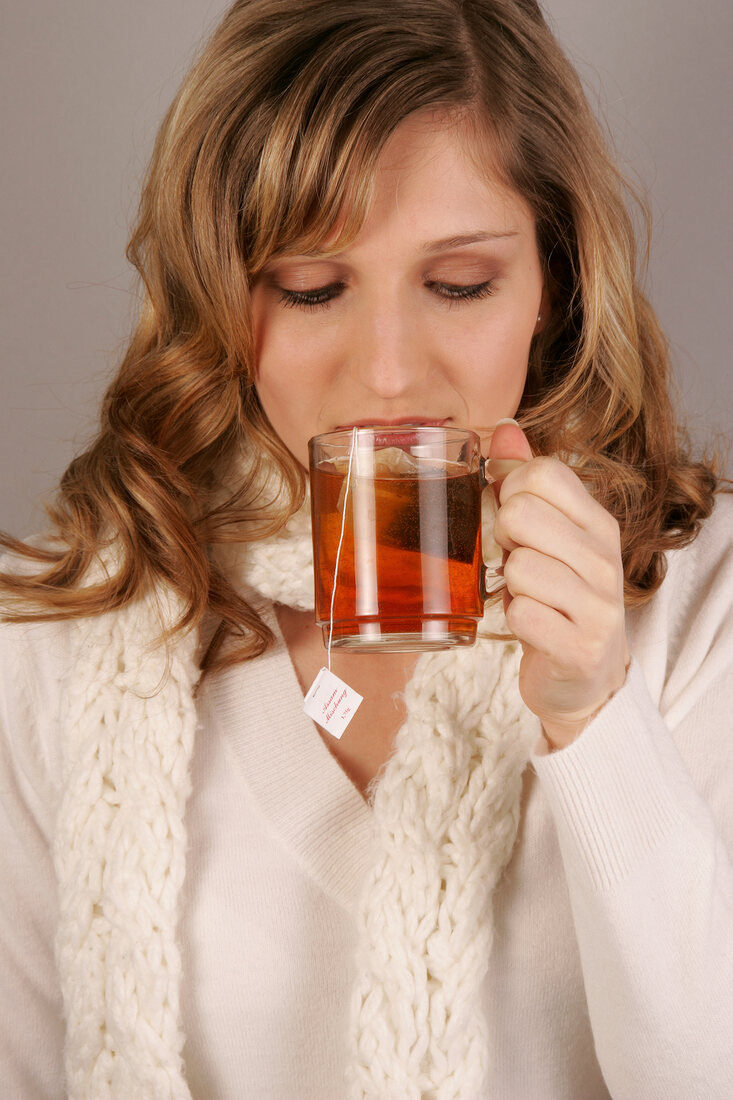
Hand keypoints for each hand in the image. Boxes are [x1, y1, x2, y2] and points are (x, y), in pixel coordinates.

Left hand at [489, 421, 629, 749]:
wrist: (583, 678)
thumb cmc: (558, 597)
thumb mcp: (549, 534)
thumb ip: (524, 479)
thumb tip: (504, 427)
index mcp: (597, 520)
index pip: (541, 472)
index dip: (508, 492)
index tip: (514, 522)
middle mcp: (606, 557)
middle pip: (521, 514)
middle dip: (503, 541)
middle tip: (518, 563)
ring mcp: (599, 604)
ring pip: (518, 567)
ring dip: (509, 588)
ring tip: (528, 599)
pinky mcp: (581, 647)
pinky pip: (522, 616)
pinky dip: (515, 622)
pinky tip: (533, 627)